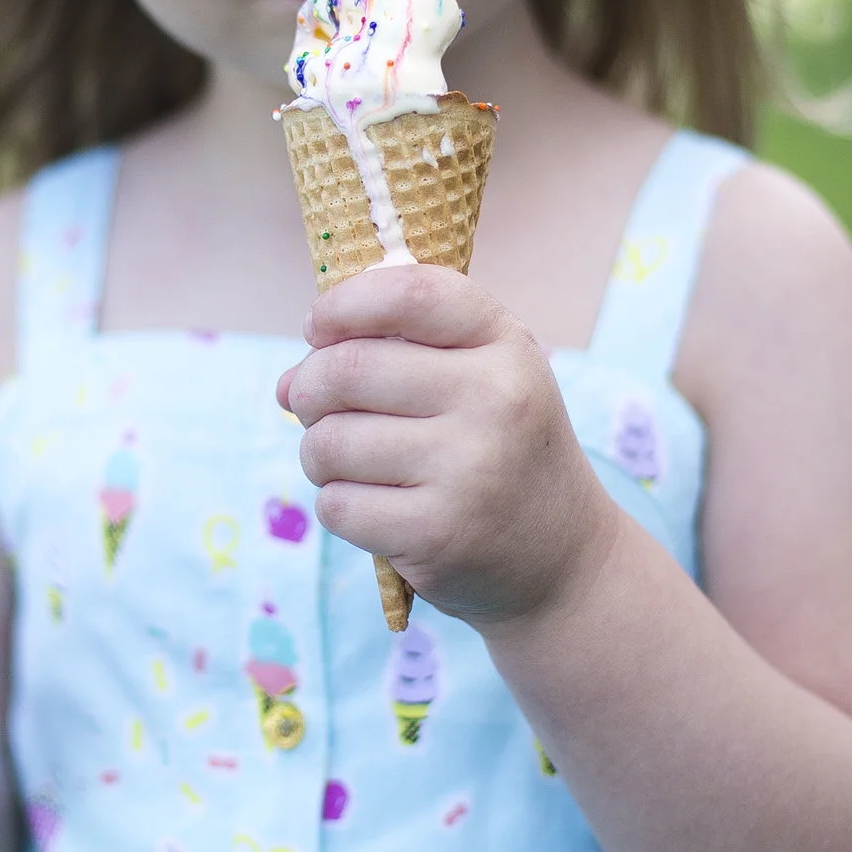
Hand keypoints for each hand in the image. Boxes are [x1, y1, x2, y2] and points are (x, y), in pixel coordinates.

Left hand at [276, 266, 620, 628]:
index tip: (318, 327)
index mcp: (508, 344)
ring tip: (348, 463)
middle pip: (346, 369)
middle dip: (309, 389)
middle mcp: (496, 400)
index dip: (343, 304)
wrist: (563, 558)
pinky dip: (337, 506)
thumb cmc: (501, 450)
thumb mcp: (482, 378)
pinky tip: (373, 506)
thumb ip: (391, 353)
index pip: (408, 293)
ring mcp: (469, 470)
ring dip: (317, 454)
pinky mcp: (437, 534)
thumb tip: (288, 384)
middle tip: (313, 406)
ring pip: (329, 442)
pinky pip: (336, 505)